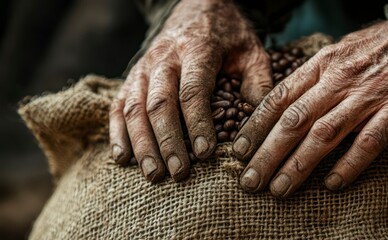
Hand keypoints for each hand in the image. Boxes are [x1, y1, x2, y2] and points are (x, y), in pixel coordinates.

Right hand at [109, 0, 271, 182]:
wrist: (198, 7)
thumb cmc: (228, 35)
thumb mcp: (252, 52)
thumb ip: (257, 84)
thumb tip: (258, 124)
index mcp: (197, 50)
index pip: (193, 90)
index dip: (198, 123)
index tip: (206, 153)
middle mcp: (164, 57)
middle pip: (160, 103)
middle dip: (168, 141)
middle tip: (179, 173)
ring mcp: (144, 67)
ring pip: (135, 107)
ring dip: (143, 143)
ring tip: (154, 173)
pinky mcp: (133, 75)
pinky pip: (119, 104)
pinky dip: (117, 132)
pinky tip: (122, 157)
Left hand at [232, 21, 387, 197]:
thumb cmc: (383, 48)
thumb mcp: (342, 52)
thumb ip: (316, 76)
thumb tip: (287, 103)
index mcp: (323, 64)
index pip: (280, 97)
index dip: (256, 126)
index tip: (239, 150)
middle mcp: (340, 79)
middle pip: (294, 120)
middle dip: (268, 153)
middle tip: (250, 181)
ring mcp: (369, 94)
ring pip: (324, 134)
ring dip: (299, 165)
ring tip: (280, 189)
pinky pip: (369, 142)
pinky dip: (349, 165)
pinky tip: (333, 185)